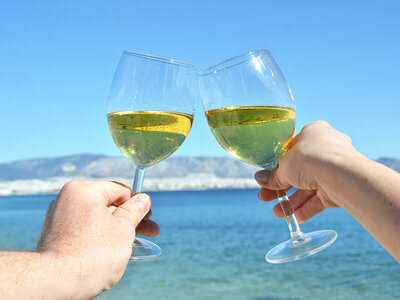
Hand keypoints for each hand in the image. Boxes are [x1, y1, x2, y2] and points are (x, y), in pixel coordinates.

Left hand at [37, 180, 158, 297]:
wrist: (55, 283)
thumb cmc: (92, 254)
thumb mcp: (123, 229)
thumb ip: (135, 211)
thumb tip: (143, 200)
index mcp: (84, 190)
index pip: (119, 190)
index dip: (138, 203)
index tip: (150, 215)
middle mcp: (68, 200)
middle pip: (109, 205)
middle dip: (131, 219)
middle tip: (151, 230)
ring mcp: (60, 218)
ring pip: (98, 219)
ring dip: (119, 230)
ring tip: (137, 242)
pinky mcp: (56, 236)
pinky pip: (85, 231)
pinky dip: (101, 237)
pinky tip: (115, 249)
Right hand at [255, 120, 356, 222]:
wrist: (342, 174)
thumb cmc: (311, 158)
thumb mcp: (285, 166)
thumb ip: (273, 176)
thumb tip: (259, 179)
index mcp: (313, 133)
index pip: (292, 150)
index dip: (277, 166)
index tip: (266, 178)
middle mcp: (325, 148)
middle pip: (298, 171)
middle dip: (281, 187)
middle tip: (265, 197)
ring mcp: (334, 168)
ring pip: (309, 187)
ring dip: (292, 201)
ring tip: (277, 213)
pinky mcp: (340, 186)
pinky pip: (320, 198)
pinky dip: (307, 208)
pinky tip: (294, 218)